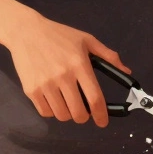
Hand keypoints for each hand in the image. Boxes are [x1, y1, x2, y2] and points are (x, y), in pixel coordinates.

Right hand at [4, 9, 127, 125]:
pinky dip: (52, 111)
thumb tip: (126, 72)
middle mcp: (63, 76)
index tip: (103, 122)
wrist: (26, 32)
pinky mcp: (31, 89)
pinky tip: (54, 100)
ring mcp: (45, 84)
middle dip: (84, 117)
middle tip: (83, 111)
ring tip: (67, 103)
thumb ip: (108, 56)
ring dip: (68, 114)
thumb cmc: (59, 35)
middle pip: (78, 113)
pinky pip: (46, 112)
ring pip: (62, 115)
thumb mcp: (87, 40)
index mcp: (79, 64)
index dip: (102, 115)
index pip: (94, 98)